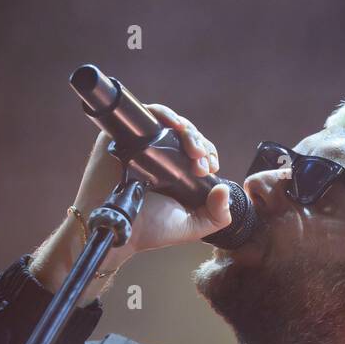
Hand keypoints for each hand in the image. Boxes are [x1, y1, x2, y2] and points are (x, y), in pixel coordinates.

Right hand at [73, 103, 232, 257]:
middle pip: (187, 135)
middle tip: (201, 163)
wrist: (119, 229)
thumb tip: (225, 189)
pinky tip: (175, 126)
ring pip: (171, 123)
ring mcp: (143, 143)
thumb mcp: (191, 226)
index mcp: (177, 171)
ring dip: (188, 131)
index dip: (208, 154)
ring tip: (193, 151)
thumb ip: (217, 216)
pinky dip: (164, 114)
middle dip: (200, 145)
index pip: (198, 151)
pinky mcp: (124, 135)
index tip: (210, 168)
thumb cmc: (150, 229)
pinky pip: (147, 114)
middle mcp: (161, 155)